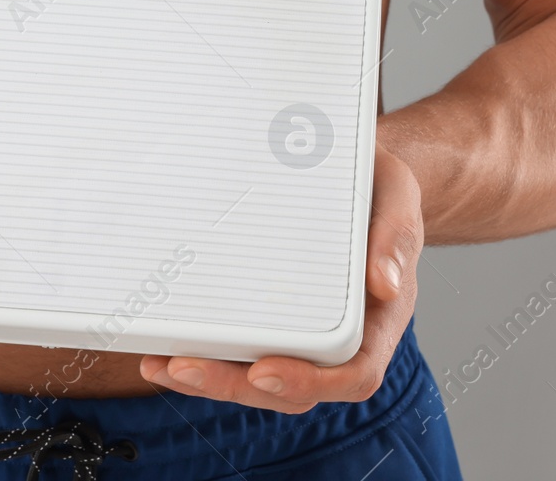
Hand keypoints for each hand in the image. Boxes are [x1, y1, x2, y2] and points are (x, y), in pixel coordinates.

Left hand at [139, 144, 421, 412]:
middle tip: (184, 367)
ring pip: (256, 377)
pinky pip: (238, 347)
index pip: (353, 374)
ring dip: (208, 379)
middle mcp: (337, 336)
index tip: (264, 371)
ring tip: (160, 363)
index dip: (308, 382)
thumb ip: (395, 232)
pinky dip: (201, 351)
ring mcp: (299, 332)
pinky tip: (161, 345)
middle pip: (290, 388)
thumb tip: (385, 283)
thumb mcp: (396, 194)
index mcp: (377, 318)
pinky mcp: (267, 316)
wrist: (354, 168)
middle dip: (233, 385)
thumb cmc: (377, 185)